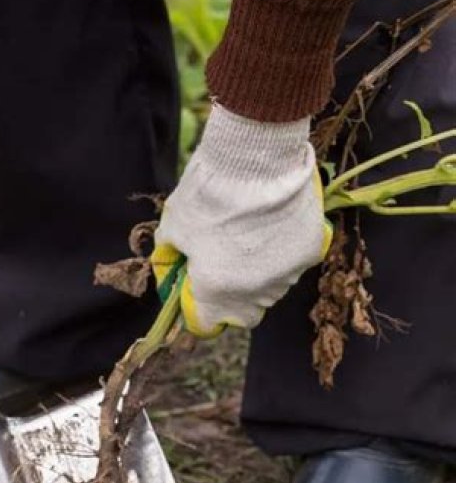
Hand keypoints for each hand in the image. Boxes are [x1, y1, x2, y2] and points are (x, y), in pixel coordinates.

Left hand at [152, 103, 331, 336]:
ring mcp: (287, 275)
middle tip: (222, 263)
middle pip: (242, 313)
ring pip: (270, 289)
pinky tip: (272, 224)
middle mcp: (254, 293)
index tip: (194, 290)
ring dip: (257, 274)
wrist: (257, 157)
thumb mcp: (174, 228)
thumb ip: (171, 258)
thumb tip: (171, 270)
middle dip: (229, 296)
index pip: (205, 325)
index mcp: (216, 292)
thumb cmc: (208, 193)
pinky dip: (281, 252)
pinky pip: (292, 264)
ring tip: (248, 237)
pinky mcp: (310, 252)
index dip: (196, 310)